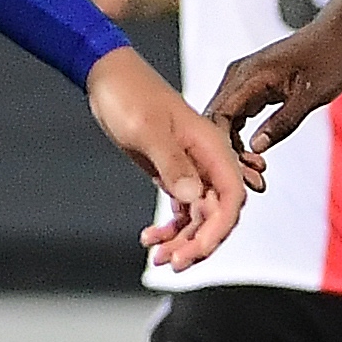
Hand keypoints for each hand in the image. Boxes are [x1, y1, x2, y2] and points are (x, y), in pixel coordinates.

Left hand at [87, 46, 254, 270]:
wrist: (109, 79)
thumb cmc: (129, 96)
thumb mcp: (147, 130)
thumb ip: (173, 164)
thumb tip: (193, 200)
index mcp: (211, 147)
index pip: (231, 197)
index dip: (219, 230)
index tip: (196, 251)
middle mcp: (207, 160)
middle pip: (218, 213)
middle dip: (199, 243)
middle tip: (173, 262)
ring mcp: (191, 168)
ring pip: (200, 216)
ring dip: (183, 240)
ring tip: (159, 258)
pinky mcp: (174, 173)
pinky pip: (182, 209)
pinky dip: (170, 228)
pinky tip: (150, 239)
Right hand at [207, 18, 341, 166]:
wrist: (339, 33)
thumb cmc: (329, 58)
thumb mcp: (311, 96)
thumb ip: (284, 122)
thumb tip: (257, 147)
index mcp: (249, 75)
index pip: (219, 116)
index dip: (224, 147)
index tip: (240, 173)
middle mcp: (239, 75)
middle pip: (218, 120)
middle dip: (229, 153)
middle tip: (251, 182)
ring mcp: (243, 79)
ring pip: (226, 120)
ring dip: (234, 147)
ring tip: (256, 174)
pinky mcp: (252, 85)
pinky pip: (237, 114)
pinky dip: (241, 136)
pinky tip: (254, 157)